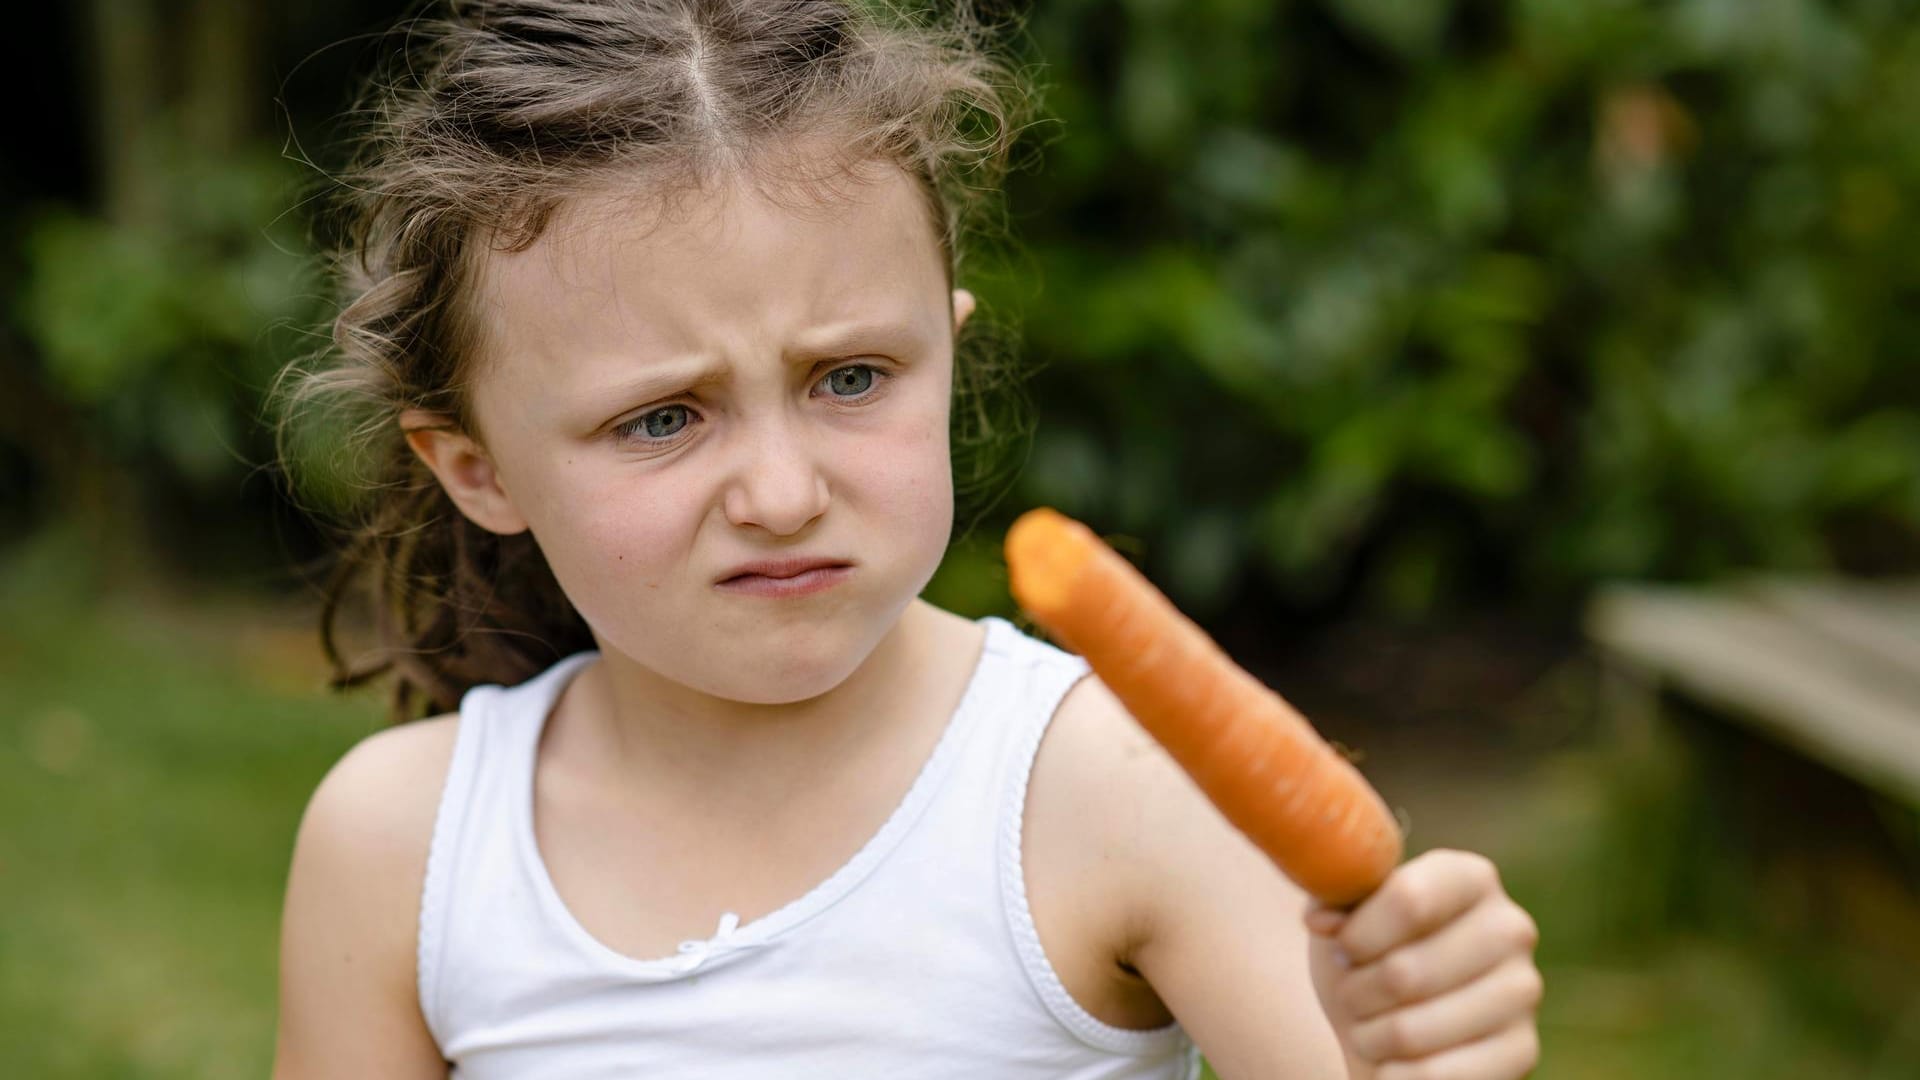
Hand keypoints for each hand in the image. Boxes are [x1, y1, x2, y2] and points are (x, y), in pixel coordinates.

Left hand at [1304, 848, 1540, 1078]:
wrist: (1389, 1021)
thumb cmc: (1366, 957)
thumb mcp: (1343, 918)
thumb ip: (1332, 901)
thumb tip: (1320, 919)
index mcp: (1470, 878)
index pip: (1409, 899)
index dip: (1357, 934)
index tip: (1340, 949)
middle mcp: (1510, 928)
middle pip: (1405, 972)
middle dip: (1356, 994)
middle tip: (1351, 996)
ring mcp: (1523, 991)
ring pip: (1412, 1031)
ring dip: (1370, 1038)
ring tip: (1370, 1028)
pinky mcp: (1523, 1050)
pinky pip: (1436, 1076)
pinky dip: (1395, 1076)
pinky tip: (1395, 1064)